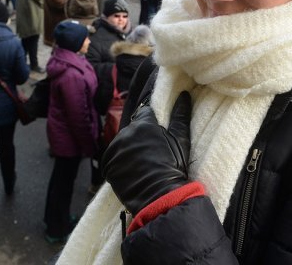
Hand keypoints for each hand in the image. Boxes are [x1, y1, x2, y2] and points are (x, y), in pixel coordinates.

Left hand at [102, 92, 191, 214]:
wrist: (159, 196)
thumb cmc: (173, 168)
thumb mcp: (180, 141)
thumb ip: (180, 116)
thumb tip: (184, 95)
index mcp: (144, 124)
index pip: (145, 114)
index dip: (151, 124)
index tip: (156, 135)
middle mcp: (126, 133)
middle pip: (132, 129)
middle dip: (139, 138)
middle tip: (151, 154)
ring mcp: (115, 149)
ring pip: (122, 144)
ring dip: (128, 150)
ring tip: (142, 165)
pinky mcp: (107, 164)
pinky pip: (113, 158)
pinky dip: (119, 163)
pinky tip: (132, 171)